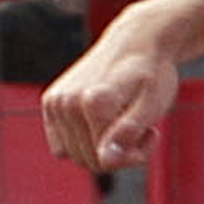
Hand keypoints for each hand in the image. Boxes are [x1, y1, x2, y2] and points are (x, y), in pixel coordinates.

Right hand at [40, 14, 179, 168]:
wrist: (137, 41)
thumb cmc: (150, 75)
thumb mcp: (152, 105)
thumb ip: (129, 132)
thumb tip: (105, 160)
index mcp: (93, 102)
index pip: (107, 162)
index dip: (134, 155)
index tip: (152, 132)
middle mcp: (67, 101)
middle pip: (90, 161)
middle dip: (119, 154)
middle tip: (140, 128)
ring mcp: (55, 102)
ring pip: (77, 157)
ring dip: (103, 149)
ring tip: (122, 121)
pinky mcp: (50, 103)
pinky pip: (62, 148)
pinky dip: (83, 142)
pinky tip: (103, 122)